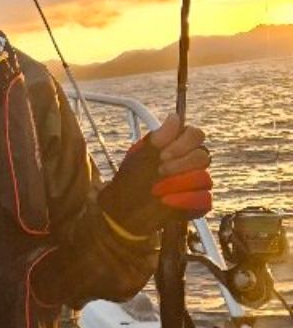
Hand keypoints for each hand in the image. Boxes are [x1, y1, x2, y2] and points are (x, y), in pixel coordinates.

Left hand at [98, 114, 212, 239]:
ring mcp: (196, 184)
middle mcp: (191, 164)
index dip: (183, 143)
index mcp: (178, 147)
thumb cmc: (130, 181)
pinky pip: (204, 199)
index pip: (195, 135)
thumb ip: (158, 139)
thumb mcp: (139, 157)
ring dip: (179, 184)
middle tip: (161, 171)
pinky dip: (185, 201)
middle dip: (181, 164)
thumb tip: (175, 117)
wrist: (123, 210)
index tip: (163, 154)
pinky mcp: (198, 203)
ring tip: (158, 190)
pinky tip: (167, 201)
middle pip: (203, 156)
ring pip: (204, 178)